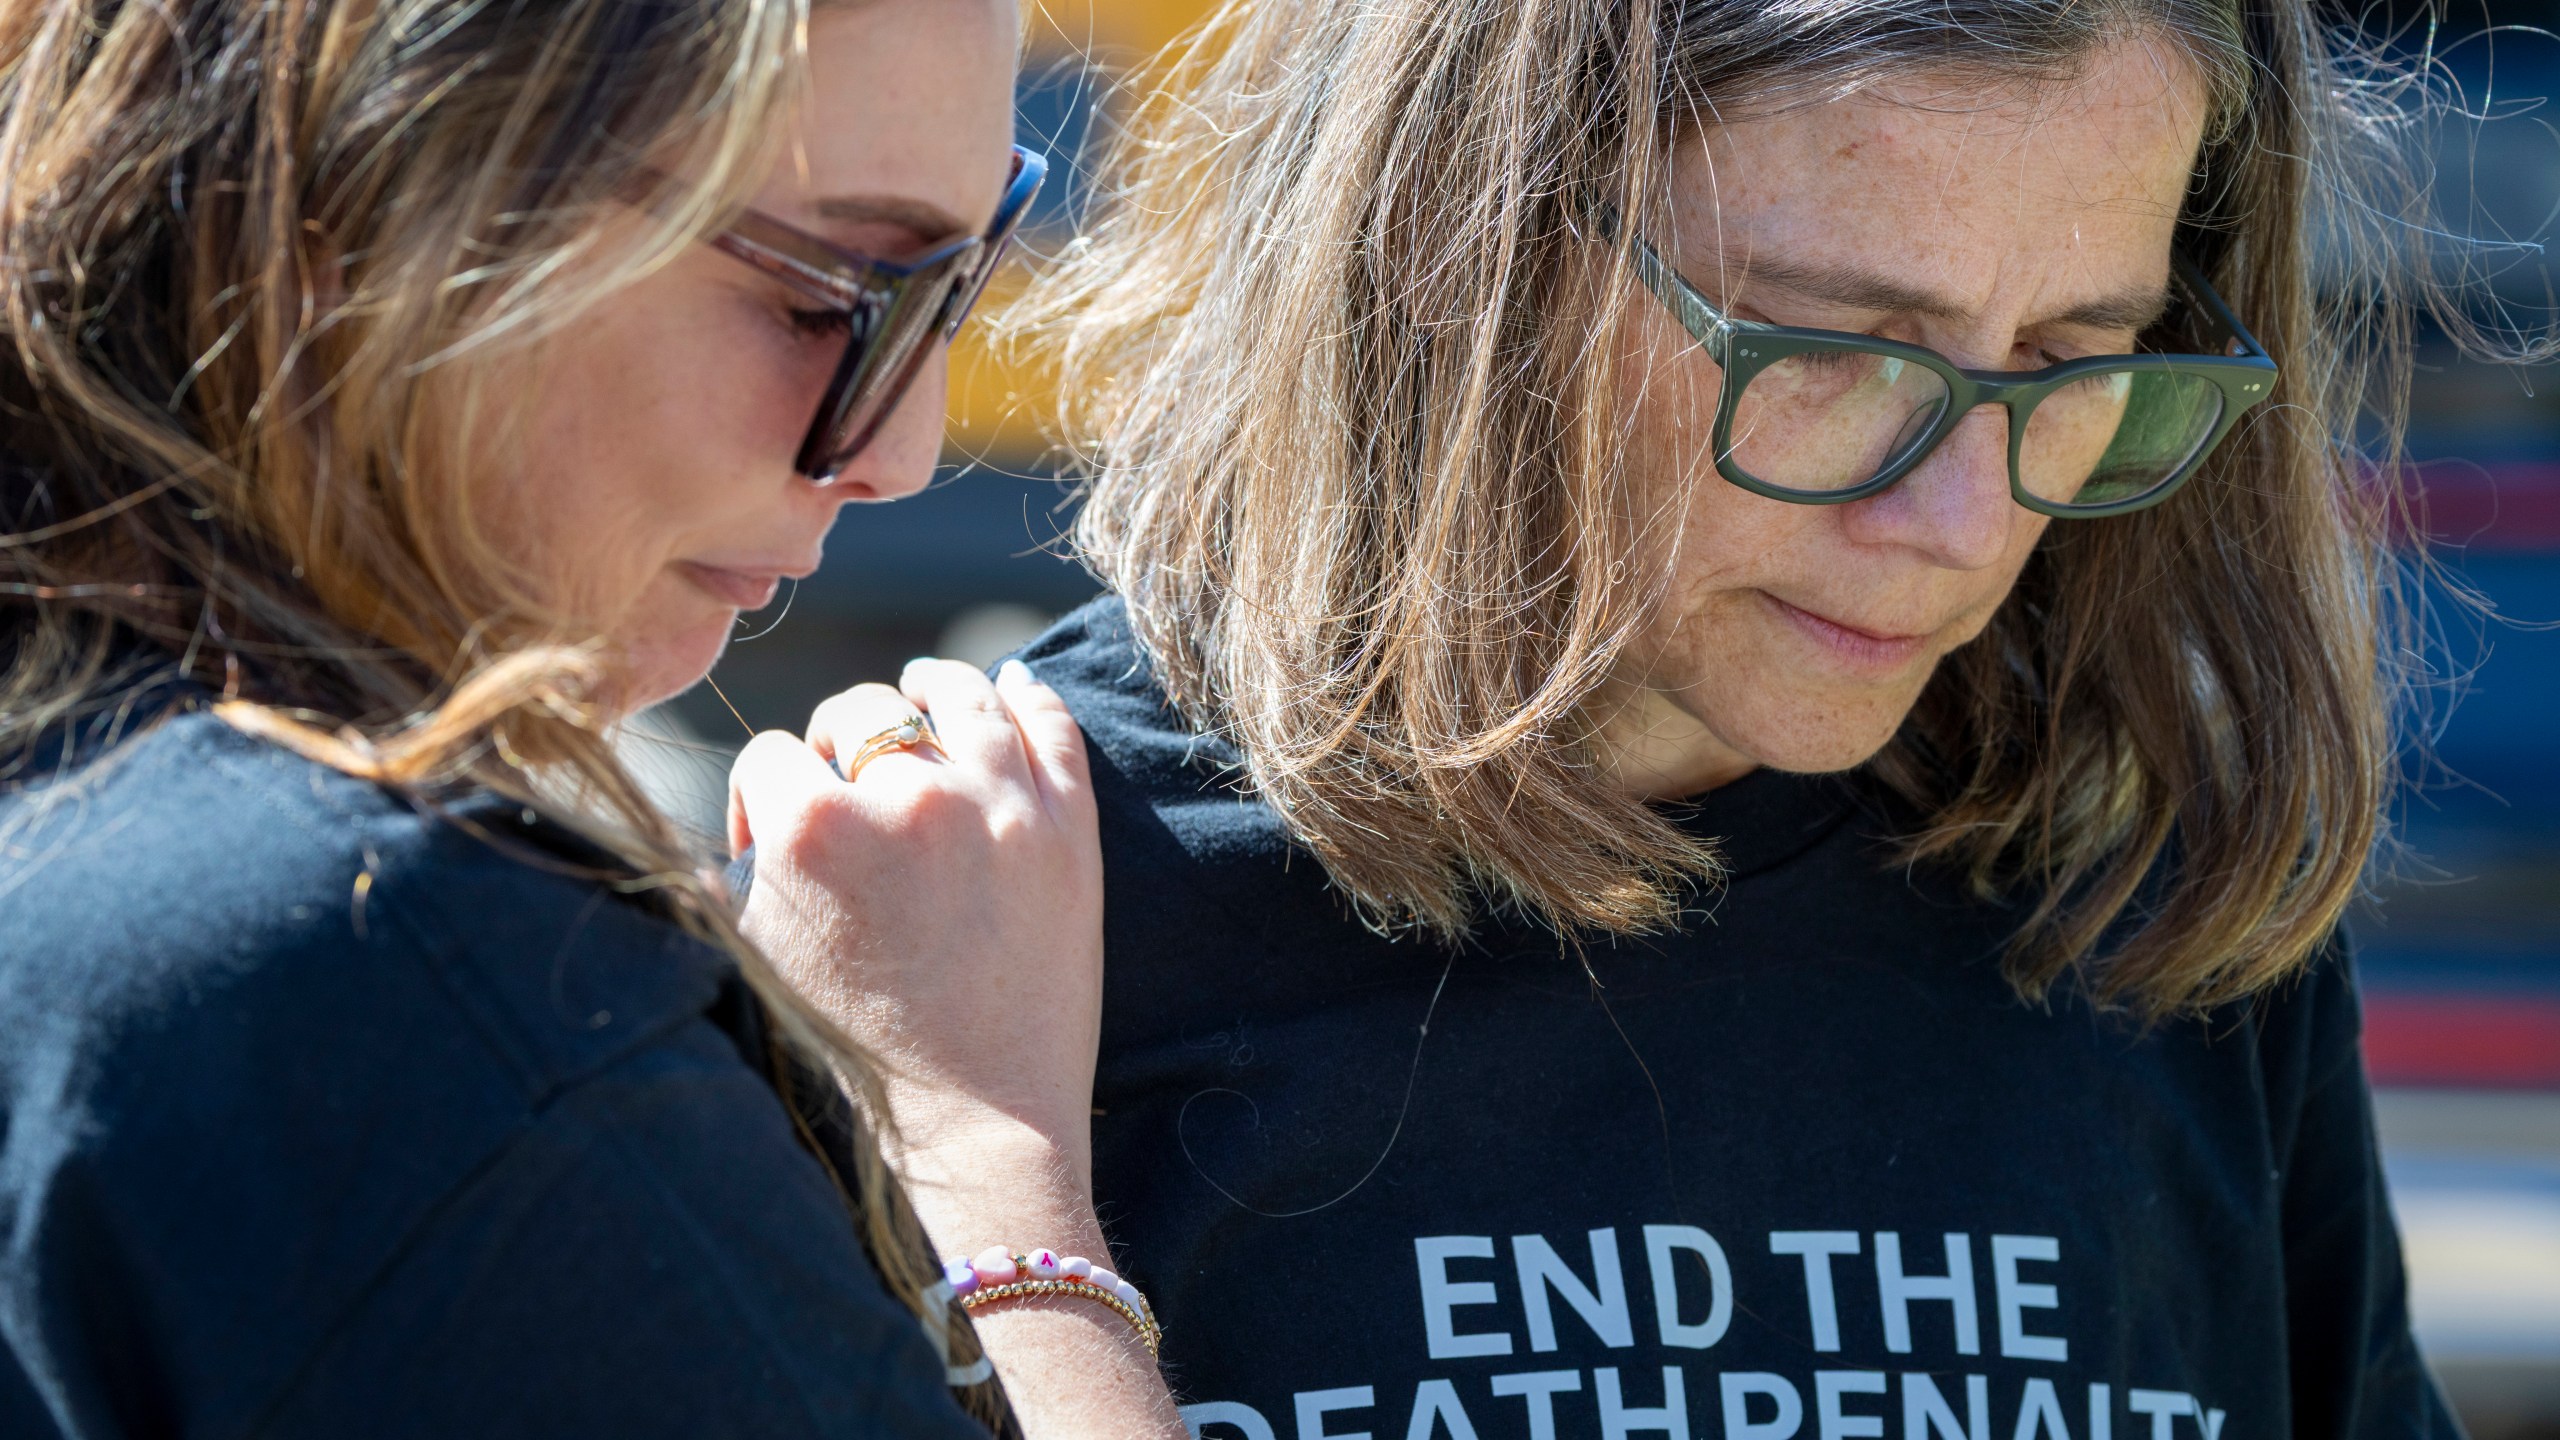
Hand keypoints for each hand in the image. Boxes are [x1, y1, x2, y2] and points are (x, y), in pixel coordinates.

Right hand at [726, 658, 1102, 1183]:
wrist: (979, 1122)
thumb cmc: (859, 1057)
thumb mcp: (760, 964)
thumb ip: (732, 886)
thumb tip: (719, 846)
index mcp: (813, 825)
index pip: (771, 755)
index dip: (763, 794)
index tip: (776, 834)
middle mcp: (905, 793)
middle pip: (858, 713)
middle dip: (838, 742)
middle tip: (848, 781)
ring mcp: (997, 801)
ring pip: (958, 695)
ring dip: (933, 687)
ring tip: (925, 688)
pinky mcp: (1069, 825)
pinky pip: (1050, 724)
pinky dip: (1027, 694)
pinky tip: (1013, 684)